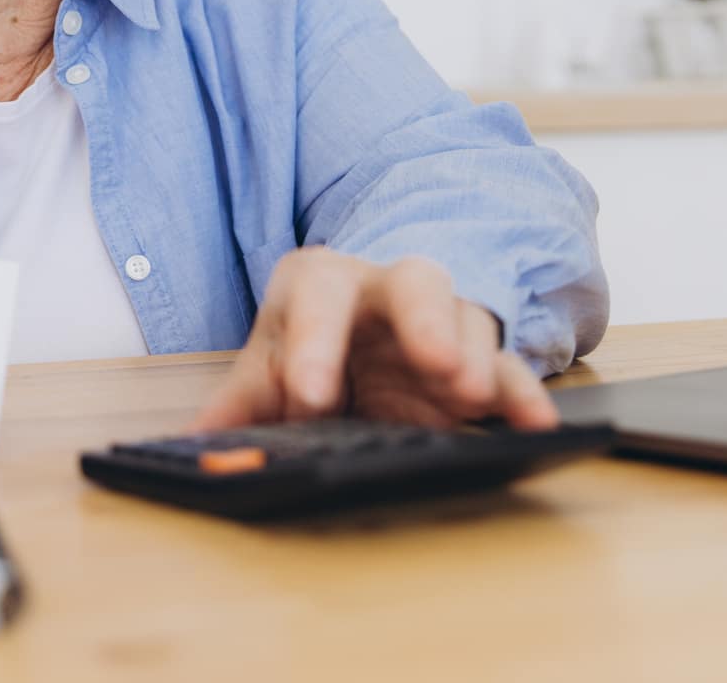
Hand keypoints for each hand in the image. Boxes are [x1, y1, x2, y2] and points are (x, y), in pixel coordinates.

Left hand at [192, 248, 557, 432]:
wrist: (356, 341)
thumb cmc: (309, 346)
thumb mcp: (269, 372)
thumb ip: (239, 405)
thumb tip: (190, 445)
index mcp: (321, 284)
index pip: (318, 294)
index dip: (314, 342)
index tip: (310, 397)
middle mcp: (388, 291)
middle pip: (415, 281)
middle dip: (425, 319)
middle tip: (435, 364)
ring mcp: (442, 324)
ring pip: (471, 320)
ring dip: (477, 358)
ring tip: (473, 395)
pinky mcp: (480, 364)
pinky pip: (509, 371)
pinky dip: (523, 395)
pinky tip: (536, 424)